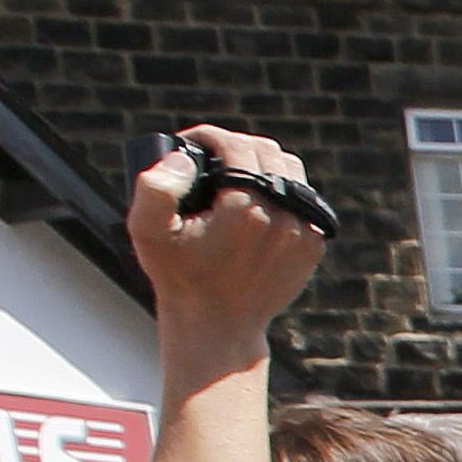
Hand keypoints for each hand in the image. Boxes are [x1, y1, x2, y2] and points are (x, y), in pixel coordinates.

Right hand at [131, 125, 325, 343]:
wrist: (218, 324)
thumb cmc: (179, 276)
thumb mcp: (148, 231)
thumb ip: (156, 186)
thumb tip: (186, 157)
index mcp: (246, 207)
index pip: (236, 145)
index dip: (210, 136)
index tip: (192, 144)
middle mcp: (283, 216)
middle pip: (266, 151)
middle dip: (235, 146)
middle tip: (211, 158)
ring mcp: (303, 231)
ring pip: (291, 170)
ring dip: (262, 163)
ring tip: (235, 172)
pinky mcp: (313, 245)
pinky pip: (303, 199)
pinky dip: (281, 191)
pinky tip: (257, 199)